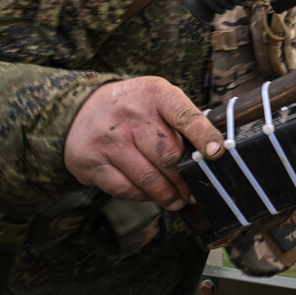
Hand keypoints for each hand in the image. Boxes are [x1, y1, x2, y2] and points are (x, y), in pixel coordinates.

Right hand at [64, 77, 224, 210]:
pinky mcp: (92, 163)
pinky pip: (125, 188)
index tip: (216, 154)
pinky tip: (150, 195)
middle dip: (185, 178)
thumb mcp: (158, 97)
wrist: (79, 110)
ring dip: (167, 194)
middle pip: (167, 154)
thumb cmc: (132, 106)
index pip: (185, 116)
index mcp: (156, 94)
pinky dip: (142, 196)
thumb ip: (183, 119)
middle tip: (195, 191)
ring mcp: (109, 140)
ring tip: (178, 200)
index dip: (204, 137)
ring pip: (148, 177)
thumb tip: (211, 151)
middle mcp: (131, 115)